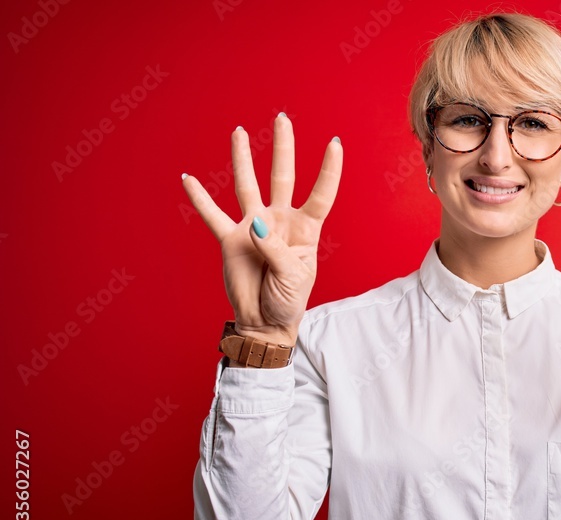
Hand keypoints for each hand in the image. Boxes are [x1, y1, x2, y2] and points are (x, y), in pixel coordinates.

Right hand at [182, 113, 342, 344]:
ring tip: (239, 131)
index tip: (334, 142)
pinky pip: (213, 215)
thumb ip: (275, 249)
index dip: (328, 170)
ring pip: (248, 186)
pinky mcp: (231, 240)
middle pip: (283, 177)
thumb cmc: (288, 300)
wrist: (265, 322)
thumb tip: (256, 223)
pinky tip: (188, 178)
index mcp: (305, 230)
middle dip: (283, 148)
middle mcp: (280, 221)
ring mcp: (254, 228)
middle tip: (282, 118)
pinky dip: (200, 198)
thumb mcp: (292, 277)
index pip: (320, 194)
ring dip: (243, 159)